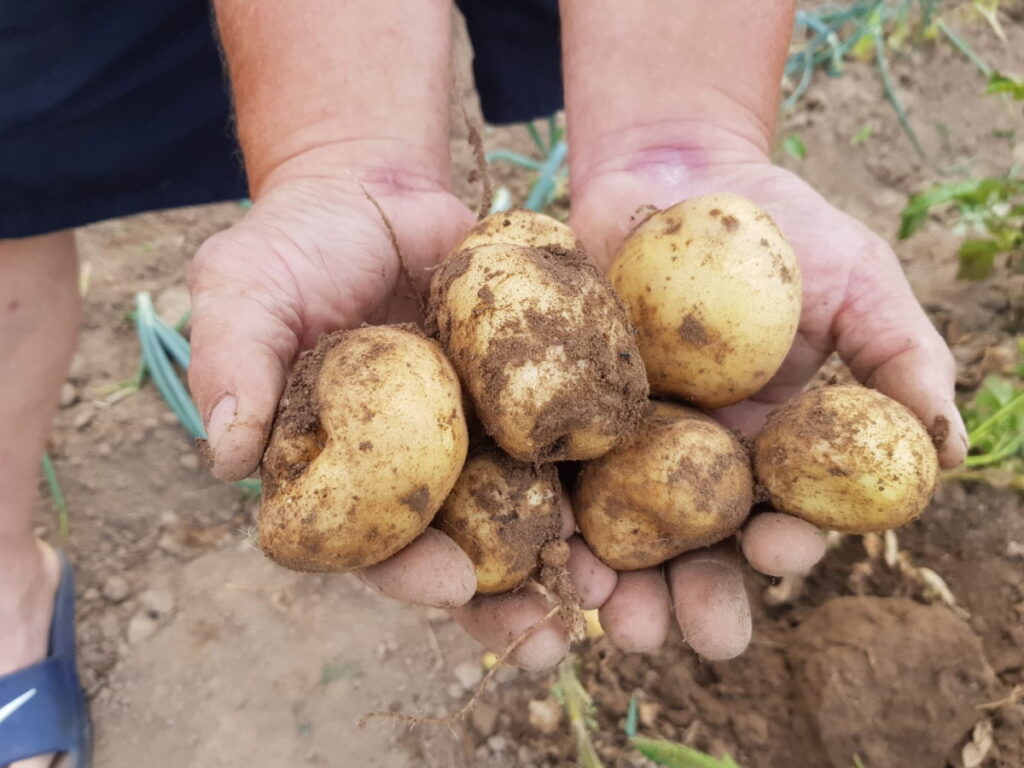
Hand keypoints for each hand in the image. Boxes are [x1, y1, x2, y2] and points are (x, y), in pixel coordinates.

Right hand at [187, 153, 605, 668]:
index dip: (406, 571)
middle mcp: (409, 467)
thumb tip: (227, 457)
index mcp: (339, 468)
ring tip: (605, 593)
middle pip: (455, 548)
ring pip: (516, 512)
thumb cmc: (298, 244)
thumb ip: (232, 363)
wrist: (375, 190)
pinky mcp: (523, 395)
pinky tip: (630, 506)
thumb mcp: (245, 288)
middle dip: (500, 599)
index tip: (452, 584)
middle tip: (547, 638)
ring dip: (558, 558)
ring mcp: (471, 435)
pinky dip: (592, 479)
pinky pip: (561, 444)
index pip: (368, 542)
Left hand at [557, 132, 966, 658]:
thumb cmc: (776, 229)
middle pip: (699, 553)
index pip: (780, 520)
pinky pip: (555, 478)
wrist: (672, 174)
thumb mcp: (858, 282)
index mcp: (769, 449)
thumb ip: (903, 360)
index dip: (782, 548)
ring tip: (616, 620)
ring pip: (624, 538)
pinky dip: (554, 521)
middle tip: (694, 634)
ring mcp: (626, 444)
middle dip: (699, 601)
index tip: (777, 551)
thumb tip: (946, 453)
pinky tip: (553, 551)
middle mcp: (696, 462)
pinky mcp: (565, 416)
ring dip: (623, 590)